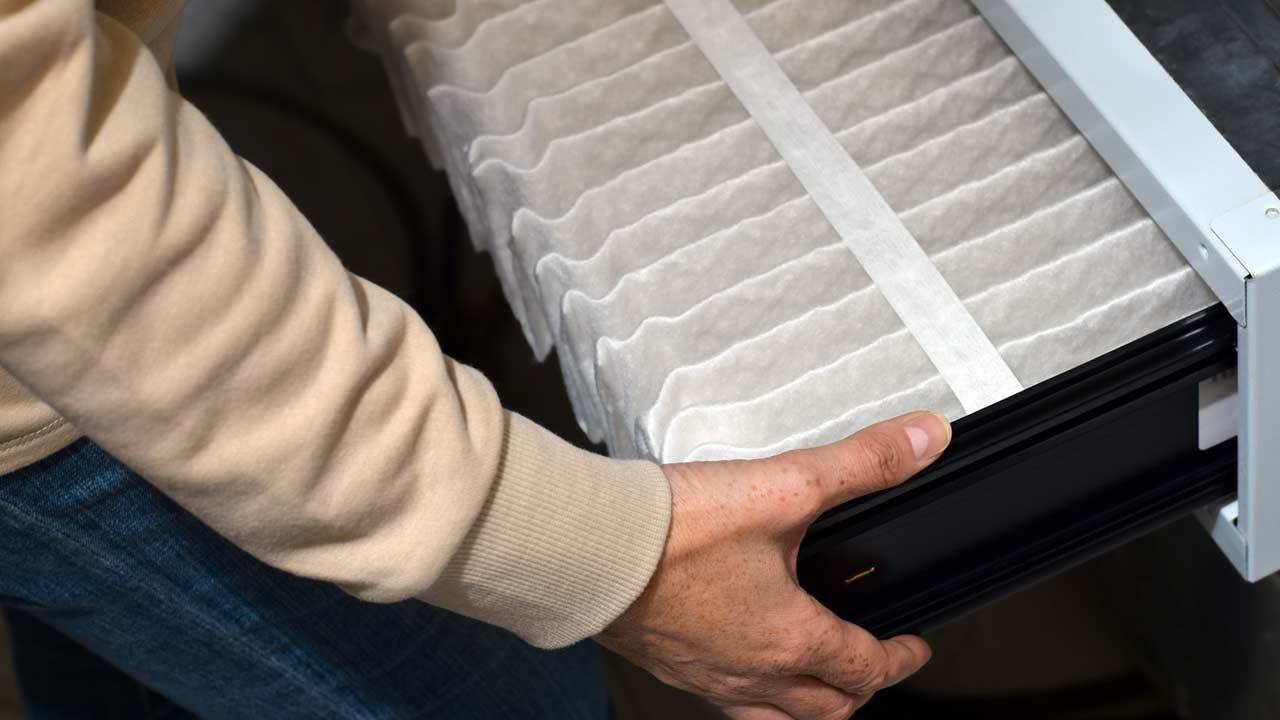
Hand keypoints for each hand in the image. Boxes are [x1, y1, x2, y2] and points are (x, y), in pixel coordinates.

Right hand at [597, 412, 950, 719]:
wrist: (588, 545)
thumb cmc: (674, 531)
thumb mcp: (786, 486)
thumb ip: (863, 463)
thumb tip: (924, 440)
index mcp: (788, 638)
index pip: (864, 669)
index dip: (900, 659)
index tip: (913, 648)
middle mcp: (749, 672)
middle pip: (823, 710)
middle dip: (859, 691)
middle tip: (872, 668)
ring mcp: (703, 675)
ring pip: (771, 718)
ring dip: (805, 706)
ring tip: (812, 682)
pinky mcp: (665, 663)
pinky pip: (721, 700)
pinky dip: (750, 693)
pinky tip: (737, 656)